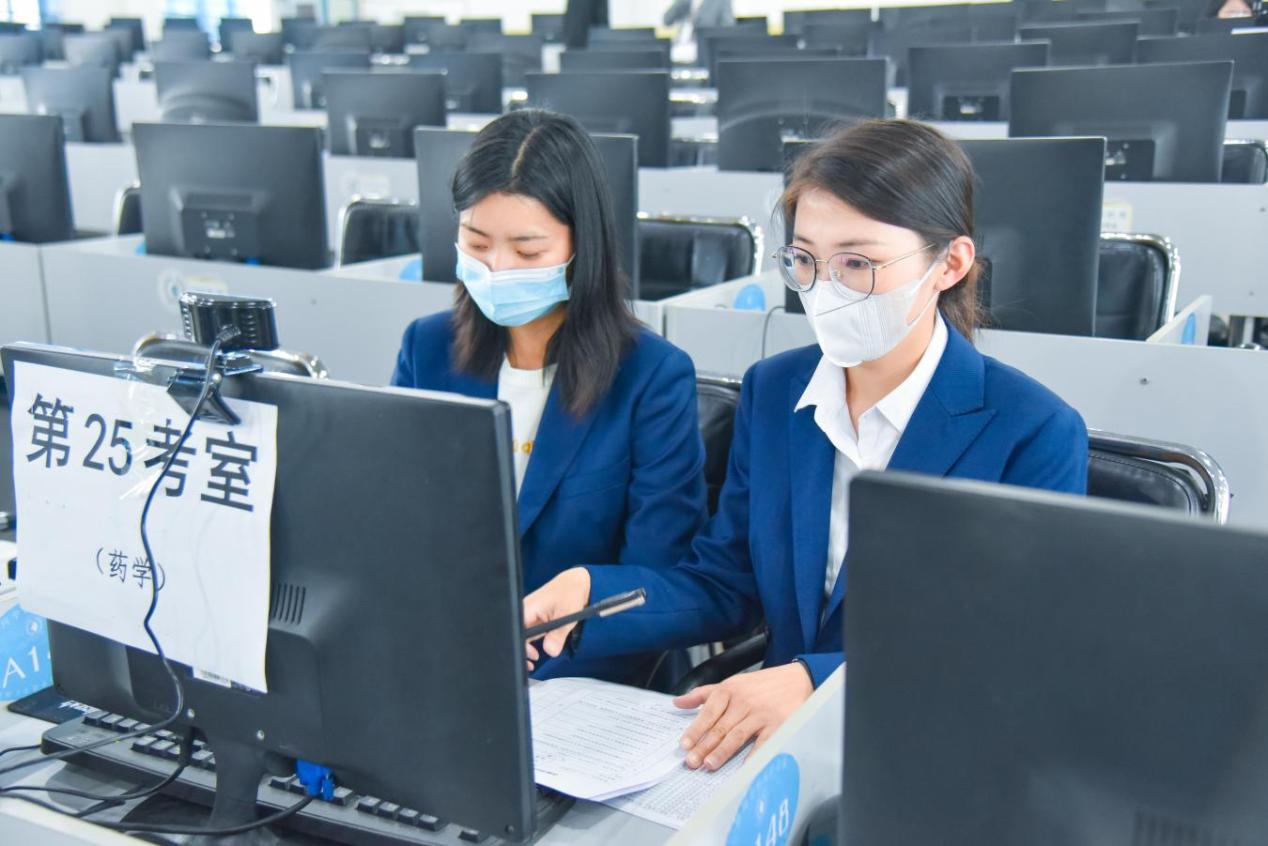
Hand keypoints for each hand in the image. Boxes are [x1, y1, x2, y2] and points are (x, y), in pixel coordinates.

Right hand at [523, 567, 590, 668]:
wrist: (575, 583)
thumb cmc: (569, 593)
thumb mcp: (567, 616)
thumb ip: (558, 635)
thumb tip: (550, 651)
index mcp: (528, 608)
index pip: (517, 631)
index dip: (521, 646)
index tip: (530, 658)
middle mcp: (524, 611)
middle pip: (516, 634)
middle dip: (522, 651)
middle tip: (530, 665)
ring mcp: (528, 614)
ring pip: (522, 635)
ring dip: (527, 648)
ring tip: (533, 660)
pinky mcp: (533, 618)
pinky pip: (529, 633)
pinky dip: (532, 643)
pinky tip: (536, 651)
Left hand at [672, 663, 813, 770]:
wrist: (796, 679)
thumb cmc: (760, 685)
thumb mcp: (731, 683)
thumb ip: (703, 694)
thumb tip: (677, 702)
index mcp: (729, 690)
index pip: (708, 712)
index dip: (695, 729)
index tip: (684, 744)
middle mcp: (744, 701)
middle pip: (720, 727)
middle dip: (704, 746)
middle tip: (692, 762)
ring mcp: (761, 713)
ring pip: (737, 735)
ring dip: (722, 751)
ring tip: (709, 764)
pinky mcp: (778, 724)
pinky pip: (762, 742)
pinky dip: (752, 755)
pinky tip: (742, 767)